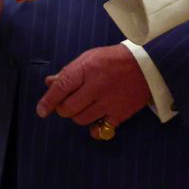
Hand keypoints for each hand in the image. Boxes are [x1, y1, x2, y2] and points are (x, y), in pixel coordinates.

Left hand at [34, 44, 151, 128]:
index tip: (41, 111)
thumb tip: (49, 83)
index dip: (48, 101)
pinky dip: (94, 129)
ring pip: (81, 119)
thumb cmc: (114, 59)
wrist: (147, 65)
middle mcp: (97, 86)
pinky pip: (100, 130)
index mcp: (87, 68)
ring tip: (84, 106)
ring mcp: (109, 102)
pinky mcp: (120, 114)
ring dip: (77, 115)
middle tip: (67, 103)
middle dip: (63, 108)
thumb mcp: (89, 58)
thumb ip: (69, 71)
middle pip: (68, 108)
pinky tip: (95, 121)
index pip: (61, 87)